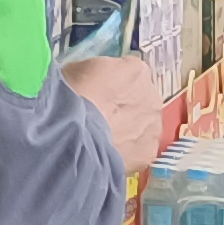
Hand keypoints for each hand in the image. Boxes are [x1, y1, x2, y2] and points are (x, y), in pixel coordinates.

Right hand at [64, 55, 169, 174]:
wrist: (72, 136)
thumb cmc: (70, 98)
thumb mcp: (75, 71)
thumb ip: (94, 75)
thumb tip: (92, 83)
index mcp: (136, 70)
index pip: (129, 72)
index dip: (112, 83)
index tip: (98, 92)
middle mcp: (152, 96)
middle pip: (140, 99)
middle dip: (123, 107)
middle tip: (101, 117)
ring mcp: (153, 126)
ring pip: (143, 126)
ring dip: (128, 130)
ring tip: (104, 138)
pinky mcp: (148, 152)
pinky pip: (139, 150)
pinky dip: (127, 152)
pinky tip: (108, 153)